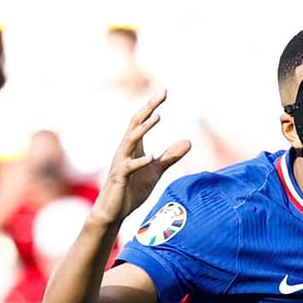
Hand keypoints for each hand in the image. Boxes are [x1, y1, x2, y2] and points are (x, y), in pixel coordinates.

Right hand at [91, 90, 191, 228]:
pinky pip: (129, 167)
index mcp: (134, 147)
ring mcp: (121, 163)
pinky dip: (140, 161)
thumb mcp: (156, 172)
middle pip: (135, 123)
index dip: (152, 106)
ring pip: (130, 140)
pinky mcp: (119, 178)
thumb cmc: (131, 190)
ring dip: (144, 128)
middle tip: (162, 93)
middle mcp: (125, 150)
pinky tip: (151, 157)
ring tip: (158, 117)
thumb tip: (189, 141)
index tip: (164, 91)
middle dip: (148, 108)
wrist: (113, 212)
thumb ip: (170, 156)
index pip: (142, 121)